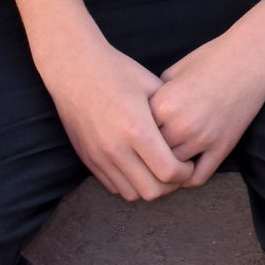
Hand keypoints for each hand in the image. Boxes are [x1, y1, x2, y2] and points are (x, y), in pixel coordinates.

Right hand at [34, 34, 191, 202]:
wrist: (75, 70)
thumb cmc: (118, 72)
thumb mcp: (151, 86)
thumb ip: (169, 114)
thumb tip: (188, 133)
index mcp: (137, 129)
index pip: (168, 171)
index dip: (185, 173)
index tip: (189, 163)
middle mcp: (116, 149)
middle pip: (151, 191)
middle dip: (170, 185)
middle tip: (177, 171)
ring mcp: (99, 157)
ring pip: (131, 193)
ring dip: (149, 187)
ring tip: (157, 171)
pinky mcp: (88, 159)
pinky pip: (113, 186)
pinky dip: (129, 183)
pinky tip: (138, 167)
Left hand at [150, 23, 264, 187]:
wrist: (250, 58)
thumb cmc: (211, 59)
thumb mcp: (174, 71)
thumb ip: (155, 95)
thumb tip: (143, 113)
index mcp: (163, 104)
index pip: (137, 134)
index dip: (136, 134)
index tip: (137, 134)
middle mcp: (180, 125)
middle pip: (152, 154)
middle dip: (149, 154)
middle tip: (147, 154)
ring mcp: (203, 138)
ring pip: (173, 168)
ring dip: (168, 166)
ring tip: (164, 163)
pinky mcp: (223, 146)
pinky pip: (199, 176)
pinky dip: (188, 179)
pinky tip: (185, 170)